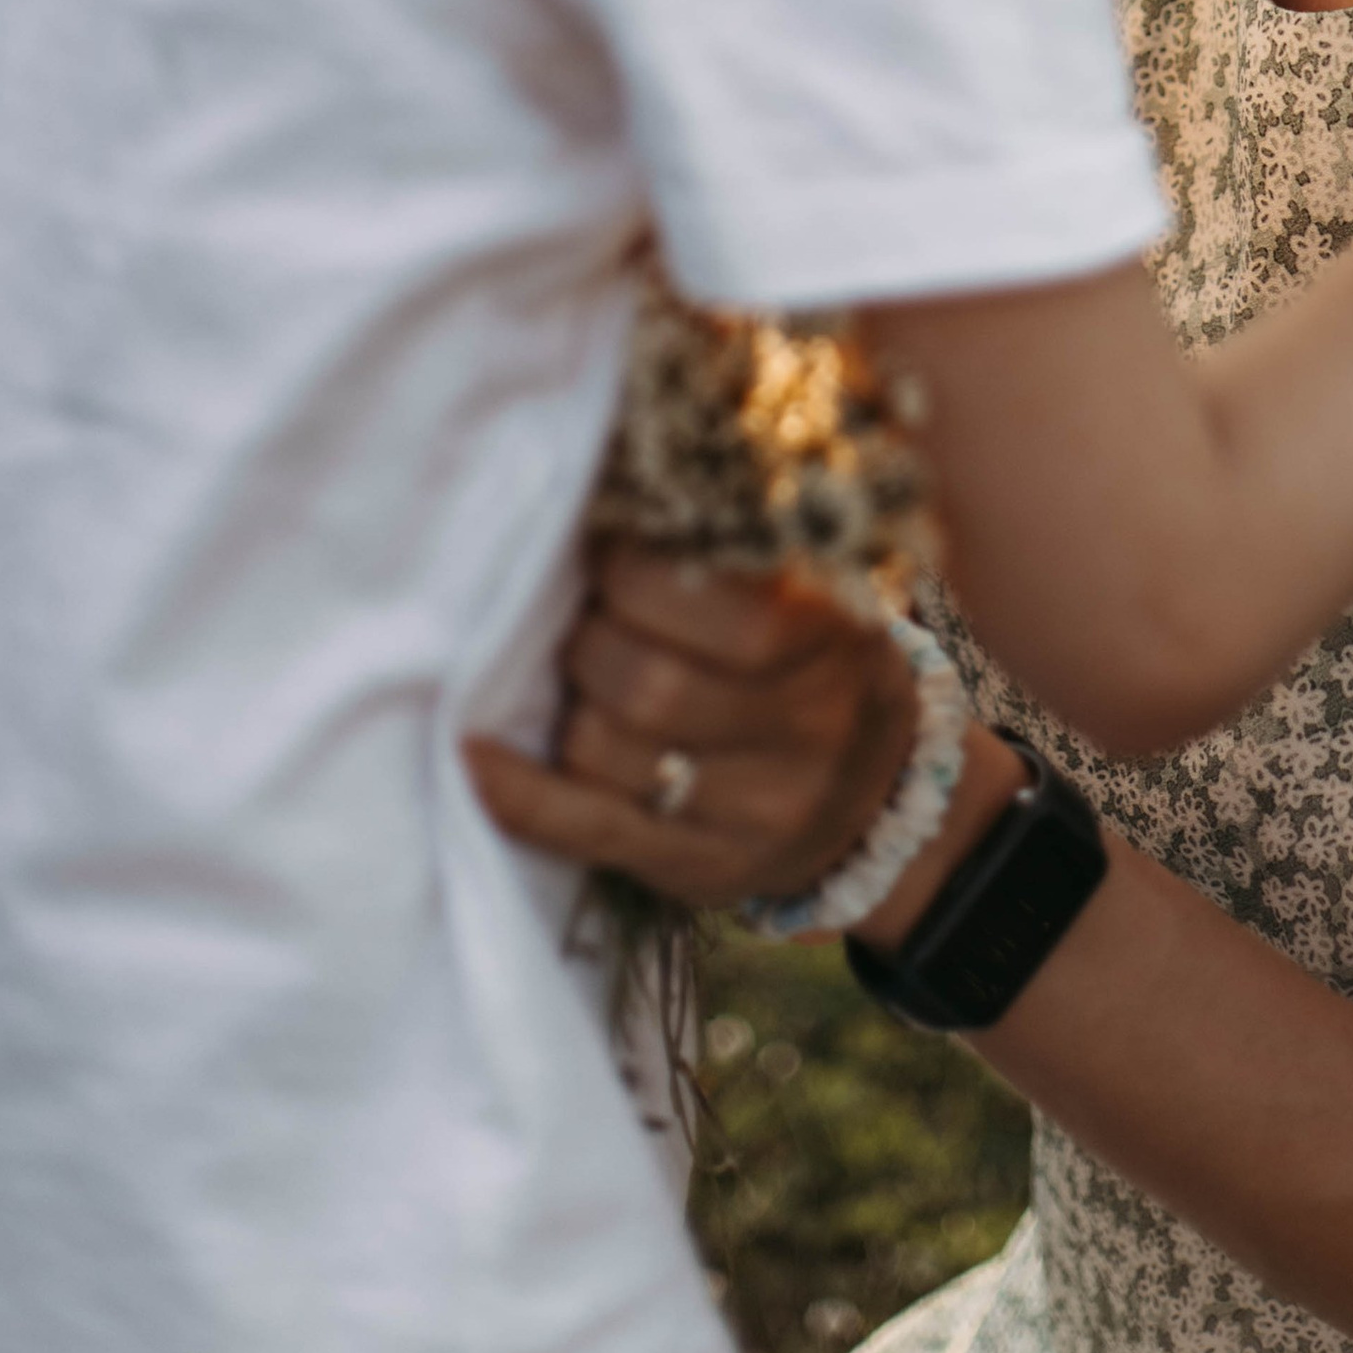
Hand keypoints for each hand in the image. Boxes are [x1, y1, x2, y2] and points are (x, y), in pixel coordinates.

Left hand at [466, 552, 918, 909]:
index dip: (631, 571)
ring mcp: (761, 812)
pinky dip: (520, 795)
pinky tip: (474, 758)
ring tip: (582, 675)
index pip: (715, 603)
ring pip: (608, 755)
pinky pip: (591, 834)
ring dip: (567, 704)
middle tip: (586, 618)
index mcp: (836, 636)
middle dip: (588, 639)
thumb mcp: (814, 586)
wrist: (878, 792)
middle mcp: (809, 730)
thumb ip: (733, 545)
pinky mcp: (707, 871)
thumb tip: (606, 481)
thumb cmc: (816, 655)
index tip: (608, 552)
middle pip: (649, 685)